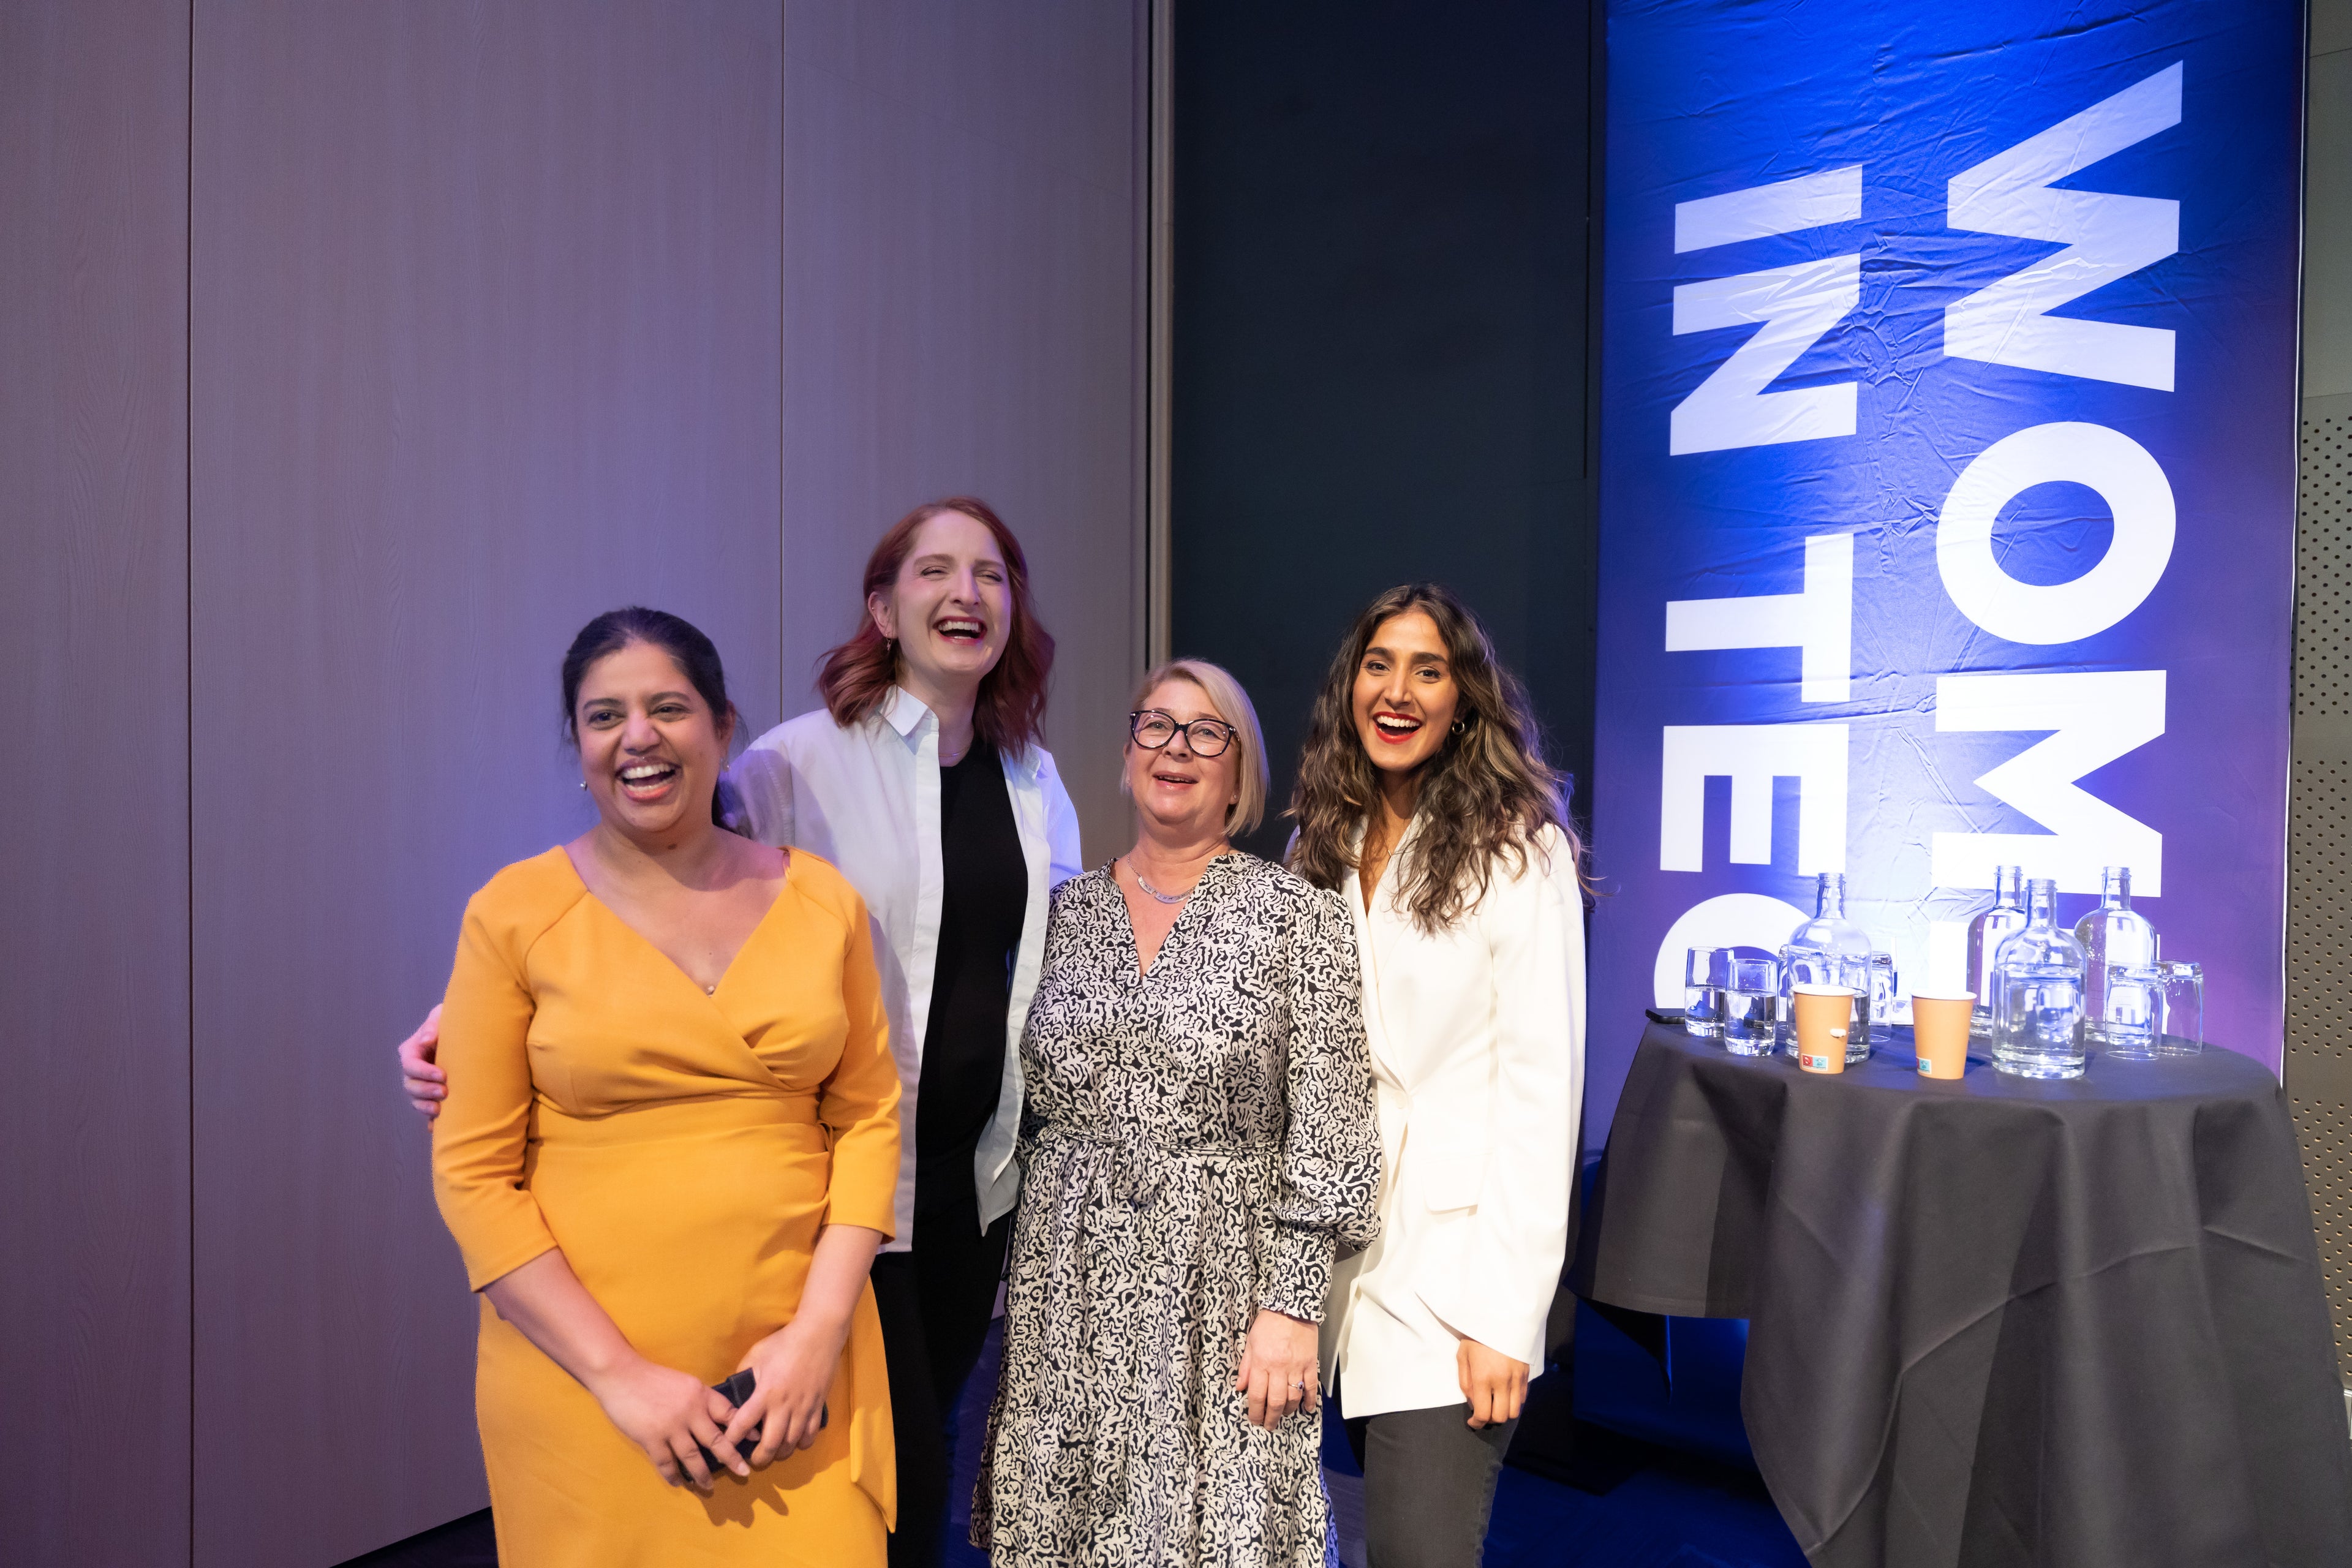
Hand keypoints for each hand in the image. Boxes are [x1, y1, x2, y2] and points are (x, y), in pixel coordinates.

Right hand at [399, 1005, 444, 1119]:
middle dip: (425, 1091)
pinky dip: (431, 1120)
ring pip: (416, 1100)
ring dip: (425, 1106)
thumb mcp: (443, 1015)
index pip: (410, 1064)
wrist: (468, 1033)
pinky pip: (427, 1112)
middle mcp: (414, 1070)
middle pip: (410, 1085)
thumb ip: (434, 1025)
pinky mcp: (432, 1096)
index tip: (443, 1075)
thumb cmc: (453, 1020)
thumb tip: (427, 1038)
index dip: (423, 1072)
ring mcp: (421, 1084)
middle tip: (445, 1092)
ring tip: (440, 1110)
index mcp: (412, 1050)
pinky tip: (437, 1127)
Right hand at [585, 1353, 741, 1490]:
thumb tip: (712, 1417)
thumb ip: (698, 1399)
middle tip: (743, 1472)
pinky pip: (667, 1463)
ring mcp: (671, 1427)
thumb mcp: (683, 1383)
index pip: (728, 1412)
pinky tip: (679, 1483)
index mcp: (700, 1394)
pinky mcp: (651, 1439)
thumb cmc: (652, 1377)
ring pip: (693, 1457)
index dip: (743, 1427)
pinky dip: (673, 1475)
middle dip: (731, 1458)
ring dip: (702, 1474)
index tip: (756, 1439)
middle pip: (716, 1440)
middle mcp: (691, 1411)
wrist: (621, 1374)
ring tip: (708, 1487)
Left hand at [716, 1308, 851, 1466]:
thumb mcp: (756, 1355)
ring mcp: (803, 1408)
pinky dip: (801, 1444)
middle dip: (759, 1458)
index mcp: (765, 1393)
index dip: (731, 1440)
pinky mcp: (817, 1406)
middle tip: (752, 1461)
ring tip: (772, 1453)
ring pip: (791, 1444)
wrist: (818, 1335)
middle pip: (770, 1444)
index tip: (725, 1446)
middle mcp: (783, 1406)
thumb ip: (743, 1375)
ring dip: (780, 1454)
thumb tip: (736, 1391)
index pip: (743, 1424)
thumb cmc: (784, 1343)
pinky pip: (810, 1435)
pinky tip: (794, 1442)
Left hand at [1234, 1309, 1319, 1429]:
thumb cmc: (1268, 1323)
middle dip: (1271, 1417)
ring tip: (1284, 1415)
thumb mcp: (1250, 1343)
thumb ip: (1245, 1367)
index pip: (1257, 1395)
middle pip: (1276, 1401)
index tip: (1255, 1420)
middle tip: (1268, 1425)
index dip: (1255, 1412)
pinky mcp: (1310, 1364)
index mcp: (1262, 1363)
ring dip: (1288, 1411)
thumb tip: (1240, 1387)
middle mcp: (1279, 1368)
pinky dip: (1310, 1400)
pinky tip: (1307, 1408)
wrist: (1292, 1307)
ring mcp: (1296, 1367)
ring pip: (1293, 1397)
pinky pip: (1311, 1387)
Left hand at [1456, 1338, 1527, 1428]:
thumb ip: (1466, 1383)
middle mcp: (1502, 1381)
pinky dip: (1514, 1402)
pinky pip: (1523, 1398)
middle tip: (1483, 1412)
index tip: (1473, 1422)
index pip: (1483, 1413)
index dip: (1477, 1423)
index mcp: (1483, 1377)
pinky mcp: (1526, 1373)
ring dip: (1503, 1412)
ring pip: (1515, 1411)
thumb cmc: (1477, 1335)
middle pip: (1501, 1417)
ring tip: (1495, 1404)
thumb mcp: (1462, 1356)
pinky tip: (1505, 1394)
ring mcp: (1517, 1378)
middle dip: (1490, 1419)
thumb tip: (1473, 1403)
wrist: (1501, 1316)